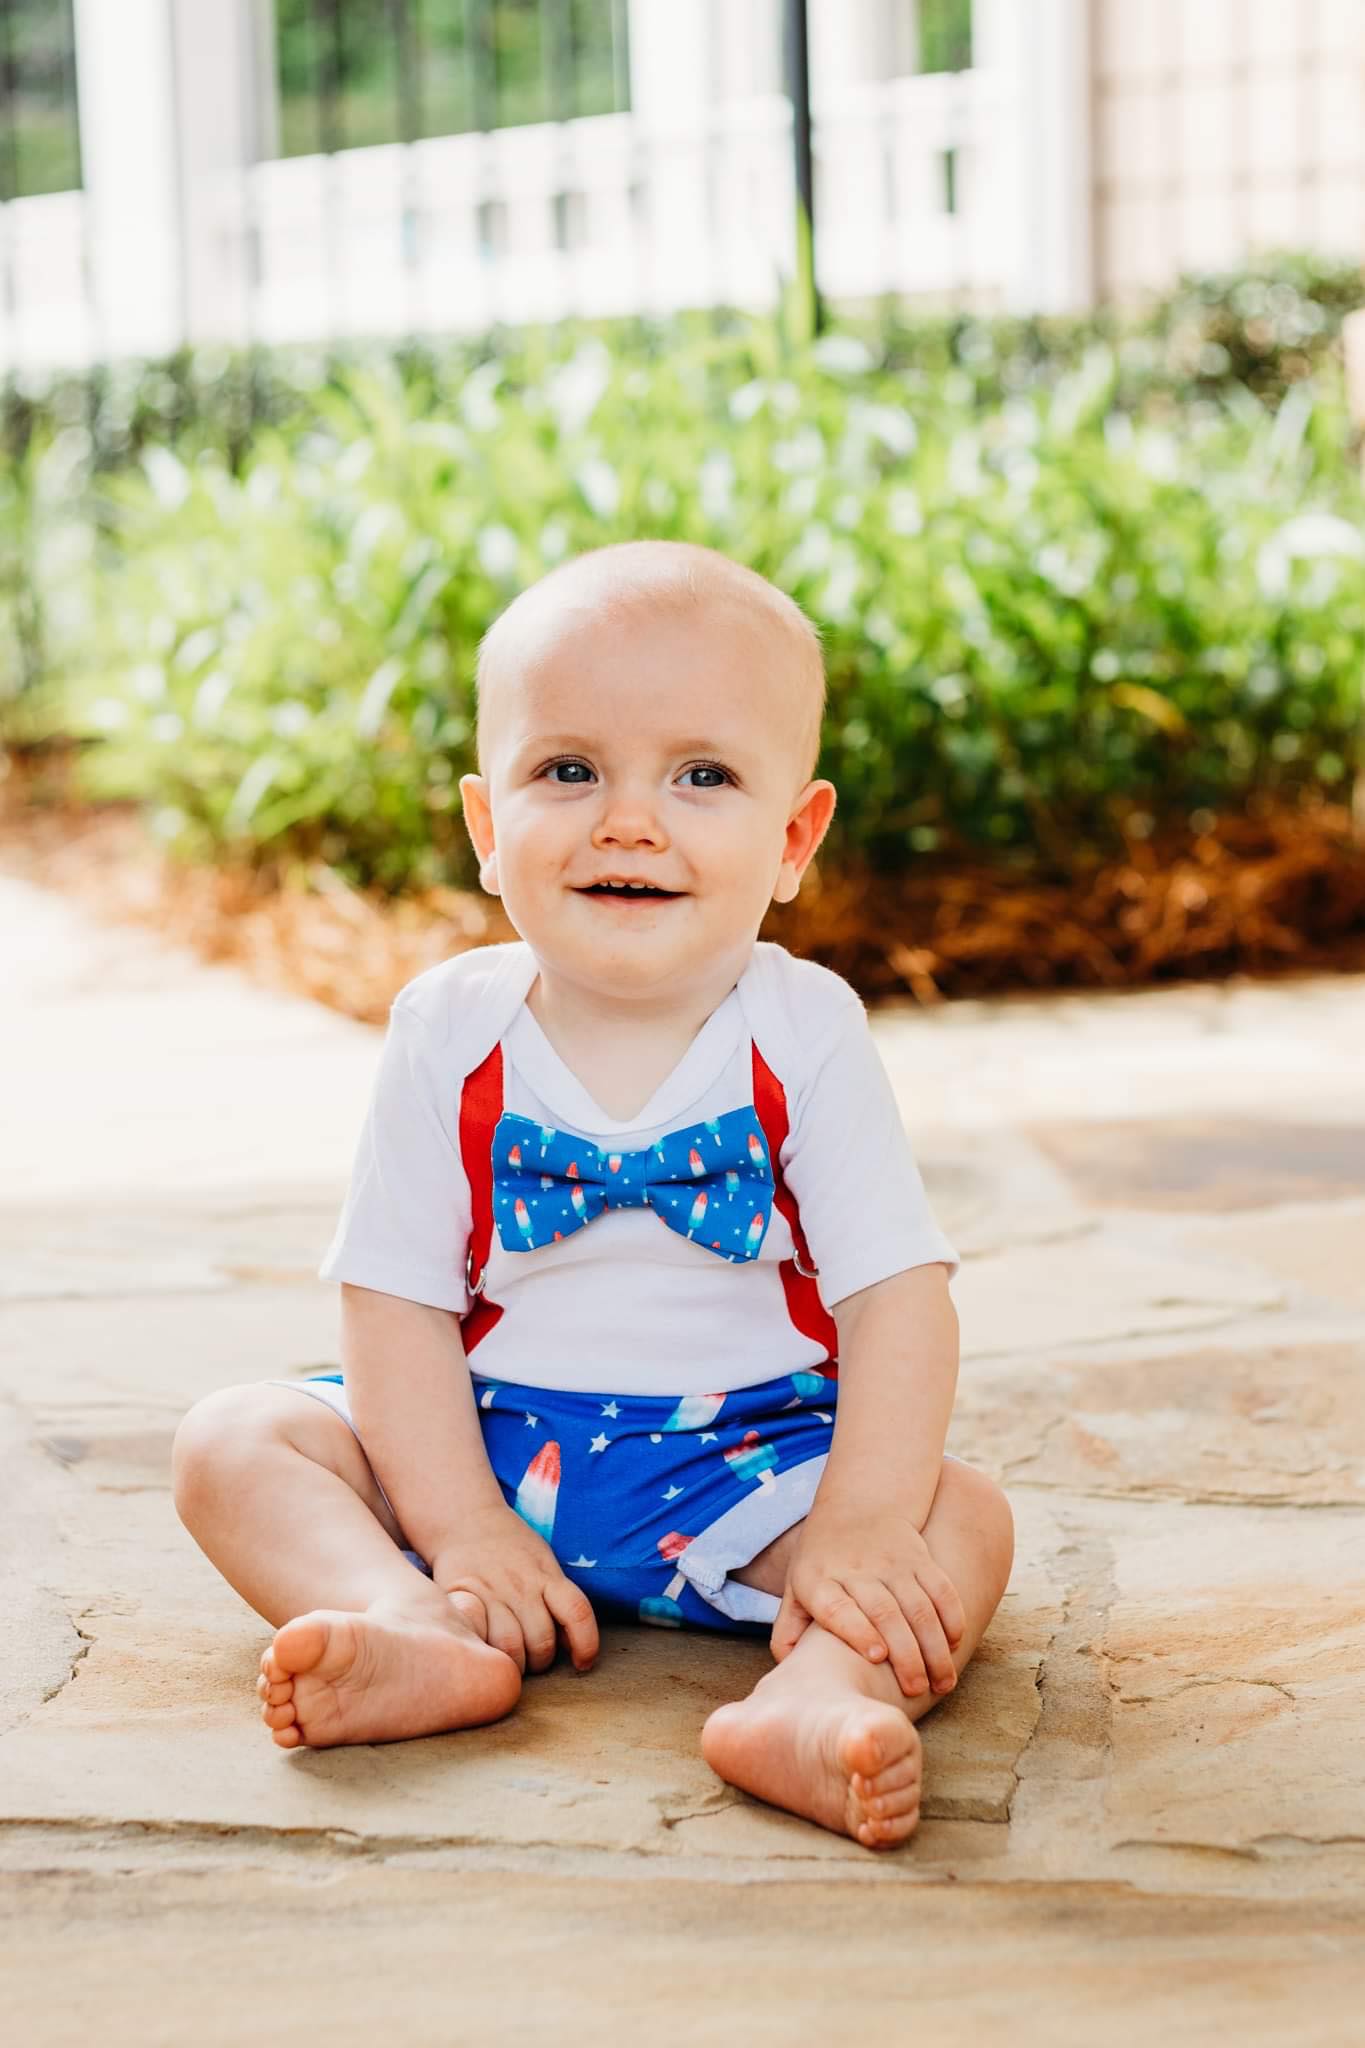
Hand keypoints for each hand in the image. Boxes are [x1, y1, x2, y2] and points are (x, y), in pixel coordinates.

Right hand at [430, 1502, 598, 1675]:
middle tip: (532, 1659)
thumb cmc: (511, 1548)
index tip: (583, 1663)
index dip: (587, 1644)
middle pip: (541, 1641)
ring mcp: (491, 1592)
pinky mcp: (464, 1598)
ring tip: (510, 1660)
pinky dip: (483, 1650)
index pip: (577, 1612)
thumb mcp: (542, 1563)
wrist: (466, 1520)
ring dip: (513, 1665)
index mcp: (547, 1575)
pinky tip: (483, 1650)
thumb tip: (571, 1645)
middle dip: (541, 1661)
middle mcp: (522, 1585)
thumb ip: (557, 1599)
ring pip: (510, 1646)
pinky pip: (477, 1636)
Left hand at [772, 1498, 964, 1699]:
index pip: (838, 1608)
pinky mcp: (920, 1558)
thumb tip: (789, 1673)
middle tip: (916, 1689)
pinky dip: (952, 1617)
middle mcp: (857, 1569)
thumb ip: (789, 1630)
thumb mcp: (795, 1587)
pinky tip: (955, 1644)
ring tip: (942, 1682)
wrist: (859, 1503)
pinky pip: (941, 1588)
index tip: (877, 1657)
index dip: (858, 1632)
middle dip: (906, 1655)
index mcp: (820, 1581)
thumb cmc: (822, 1560)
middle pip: (885, 1613)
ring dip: (934, 1647)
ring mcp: (892, 1562)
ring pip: (919, 1606)